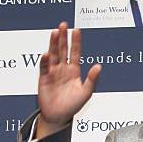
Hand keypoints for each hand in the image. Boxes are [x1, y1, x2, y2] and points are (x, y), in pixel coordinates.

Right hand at [37, 21, 100, 136]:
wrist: (58, 116)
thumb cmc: (73, 105)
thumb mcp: (86, 93)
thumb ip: (92, 80)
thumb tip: (98, 66)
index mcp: (74, 71)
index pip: (75, 53)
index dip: (76, 42)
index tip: (76, 30)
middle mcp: (63, 69)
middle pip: (63, 50)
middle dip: (63, 38)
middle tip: (63, 25)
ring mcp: (53, 72)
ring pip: (53, 54)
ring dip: (53, 44)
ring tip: (54, 32)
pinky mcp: (44, 78)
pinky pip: (44, 67)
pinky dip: (45, 60)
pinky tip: (47, 54)